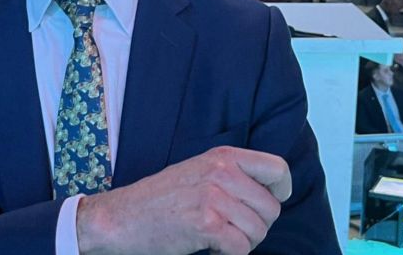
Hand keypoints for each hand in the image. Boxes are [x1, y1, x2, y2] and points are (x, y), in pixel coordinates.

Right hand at [77, 146, 291, 254]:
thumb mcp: (199, 171)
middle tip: (232, 229)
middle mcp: (221, 172)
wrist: (122, 218)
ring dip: (243, 242)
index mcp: (223, 156)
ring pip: (259, 231)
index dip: (280, 192)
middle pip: (272, 208)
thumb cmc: (161, 199)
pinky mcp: (205, 224)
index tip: (268, 203)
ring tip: (219, 237)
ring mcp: (213, 197)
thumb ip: (233, 175)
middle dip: (257, 226)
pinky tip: (210, 247)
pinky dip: (229, 254)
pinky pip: (241, 248)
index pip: (278, 169)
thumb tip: (271, 193)